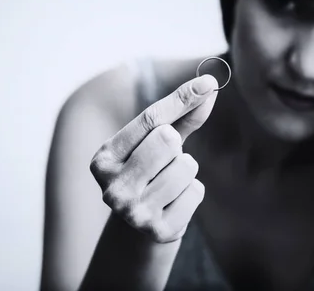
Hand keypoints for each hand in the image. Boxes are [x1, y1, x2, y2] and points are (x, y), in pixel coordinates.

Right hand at [89, 75, 217, 242]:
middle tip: (164, 161)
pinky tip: (175, 201)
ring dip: (186, 171)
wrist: (141, 225)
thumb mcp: (155, 141)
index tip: (208, 82)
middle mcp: (112, 187)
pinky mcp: (159, 230)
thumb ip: (179, 115)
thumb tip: (209, 86)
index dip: (182, 98)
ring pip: (186, 167)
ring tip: (169, 182)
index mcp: (104, 159)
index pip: (149, 119)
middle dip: (176, 146)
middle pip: (167, 140)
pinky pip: (196, 192)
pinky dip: (192, 192)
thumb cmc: (149, 171)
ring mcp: (134, 213)